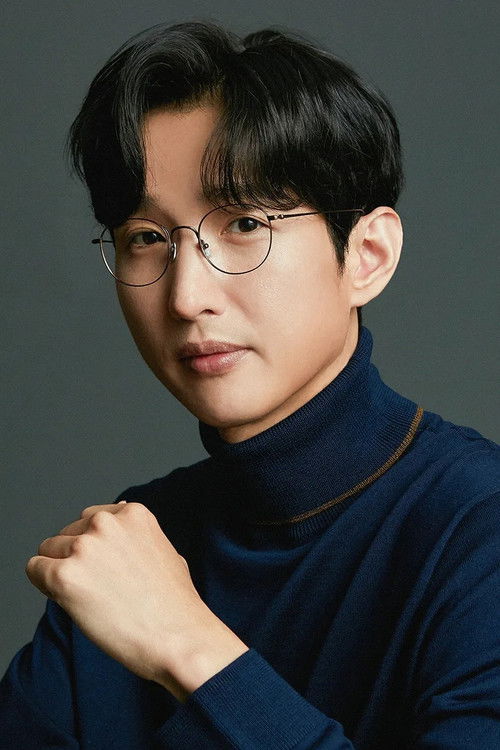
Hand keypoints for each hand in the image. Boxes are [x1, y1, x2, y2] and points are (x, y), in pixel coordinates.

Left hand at [26, 501, 246, 700]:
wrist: (179, 640)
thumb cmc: (176, 605)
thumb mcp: (165, 552)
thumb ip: (137, 536)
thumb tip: (120, 522)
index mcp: (132, 514)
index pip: (90, 519)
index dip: (94, 549)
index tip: (106, 570)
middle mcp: (106, 523)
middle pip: (67, 533)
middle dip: (75, 559)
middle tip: (100, 588)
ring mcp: (84, 548)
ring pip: (48, 551)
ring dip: (61, 573)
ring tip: (92, 598)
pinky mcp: (65, 576)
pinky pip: (35, 569)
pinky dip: (45, 585)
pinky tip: (70, 602)